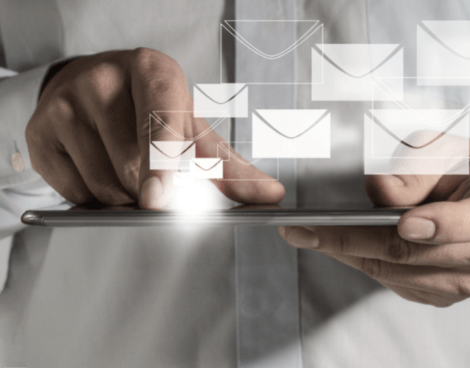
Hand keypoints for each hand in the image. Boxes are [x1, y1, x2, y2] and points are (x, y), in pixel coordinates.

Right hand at [26, 48, 283, 207]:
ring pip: (104, 184)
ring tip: (129, 174)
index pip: (161, 115)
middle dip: (151, 189)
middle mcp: (102, 79)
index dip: (163, 156)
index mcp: (151, 70)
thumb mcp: (190, 126)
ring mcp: (65, 104)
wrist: (90, 85)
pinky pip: (74, 191)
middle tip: (158, 185)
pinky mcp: (40, 132)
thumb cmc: (150, 108)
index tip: (160, 195)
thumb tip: (270, 194)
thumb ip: (228, 163)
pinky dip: (94, 197)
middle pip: (132, 163)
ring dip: (125, 198)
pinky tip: (99, 172)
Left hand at [278, 141, 469, 306]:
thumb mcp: (439, 148)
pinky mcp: (440, 294)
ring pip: (394, 272)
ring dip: (346, 253)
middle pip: (414, 253)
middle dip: (352, 240)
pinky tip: (337, 244)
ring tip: (307, 233)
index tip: (404, 222)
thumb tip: (383, 192)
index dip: (438, 225)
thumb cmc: (457, 166)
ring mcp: (466, 280)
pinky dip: (359, 262)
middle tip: (305, 229)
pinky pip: (391, 283)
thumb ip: (414, 168)